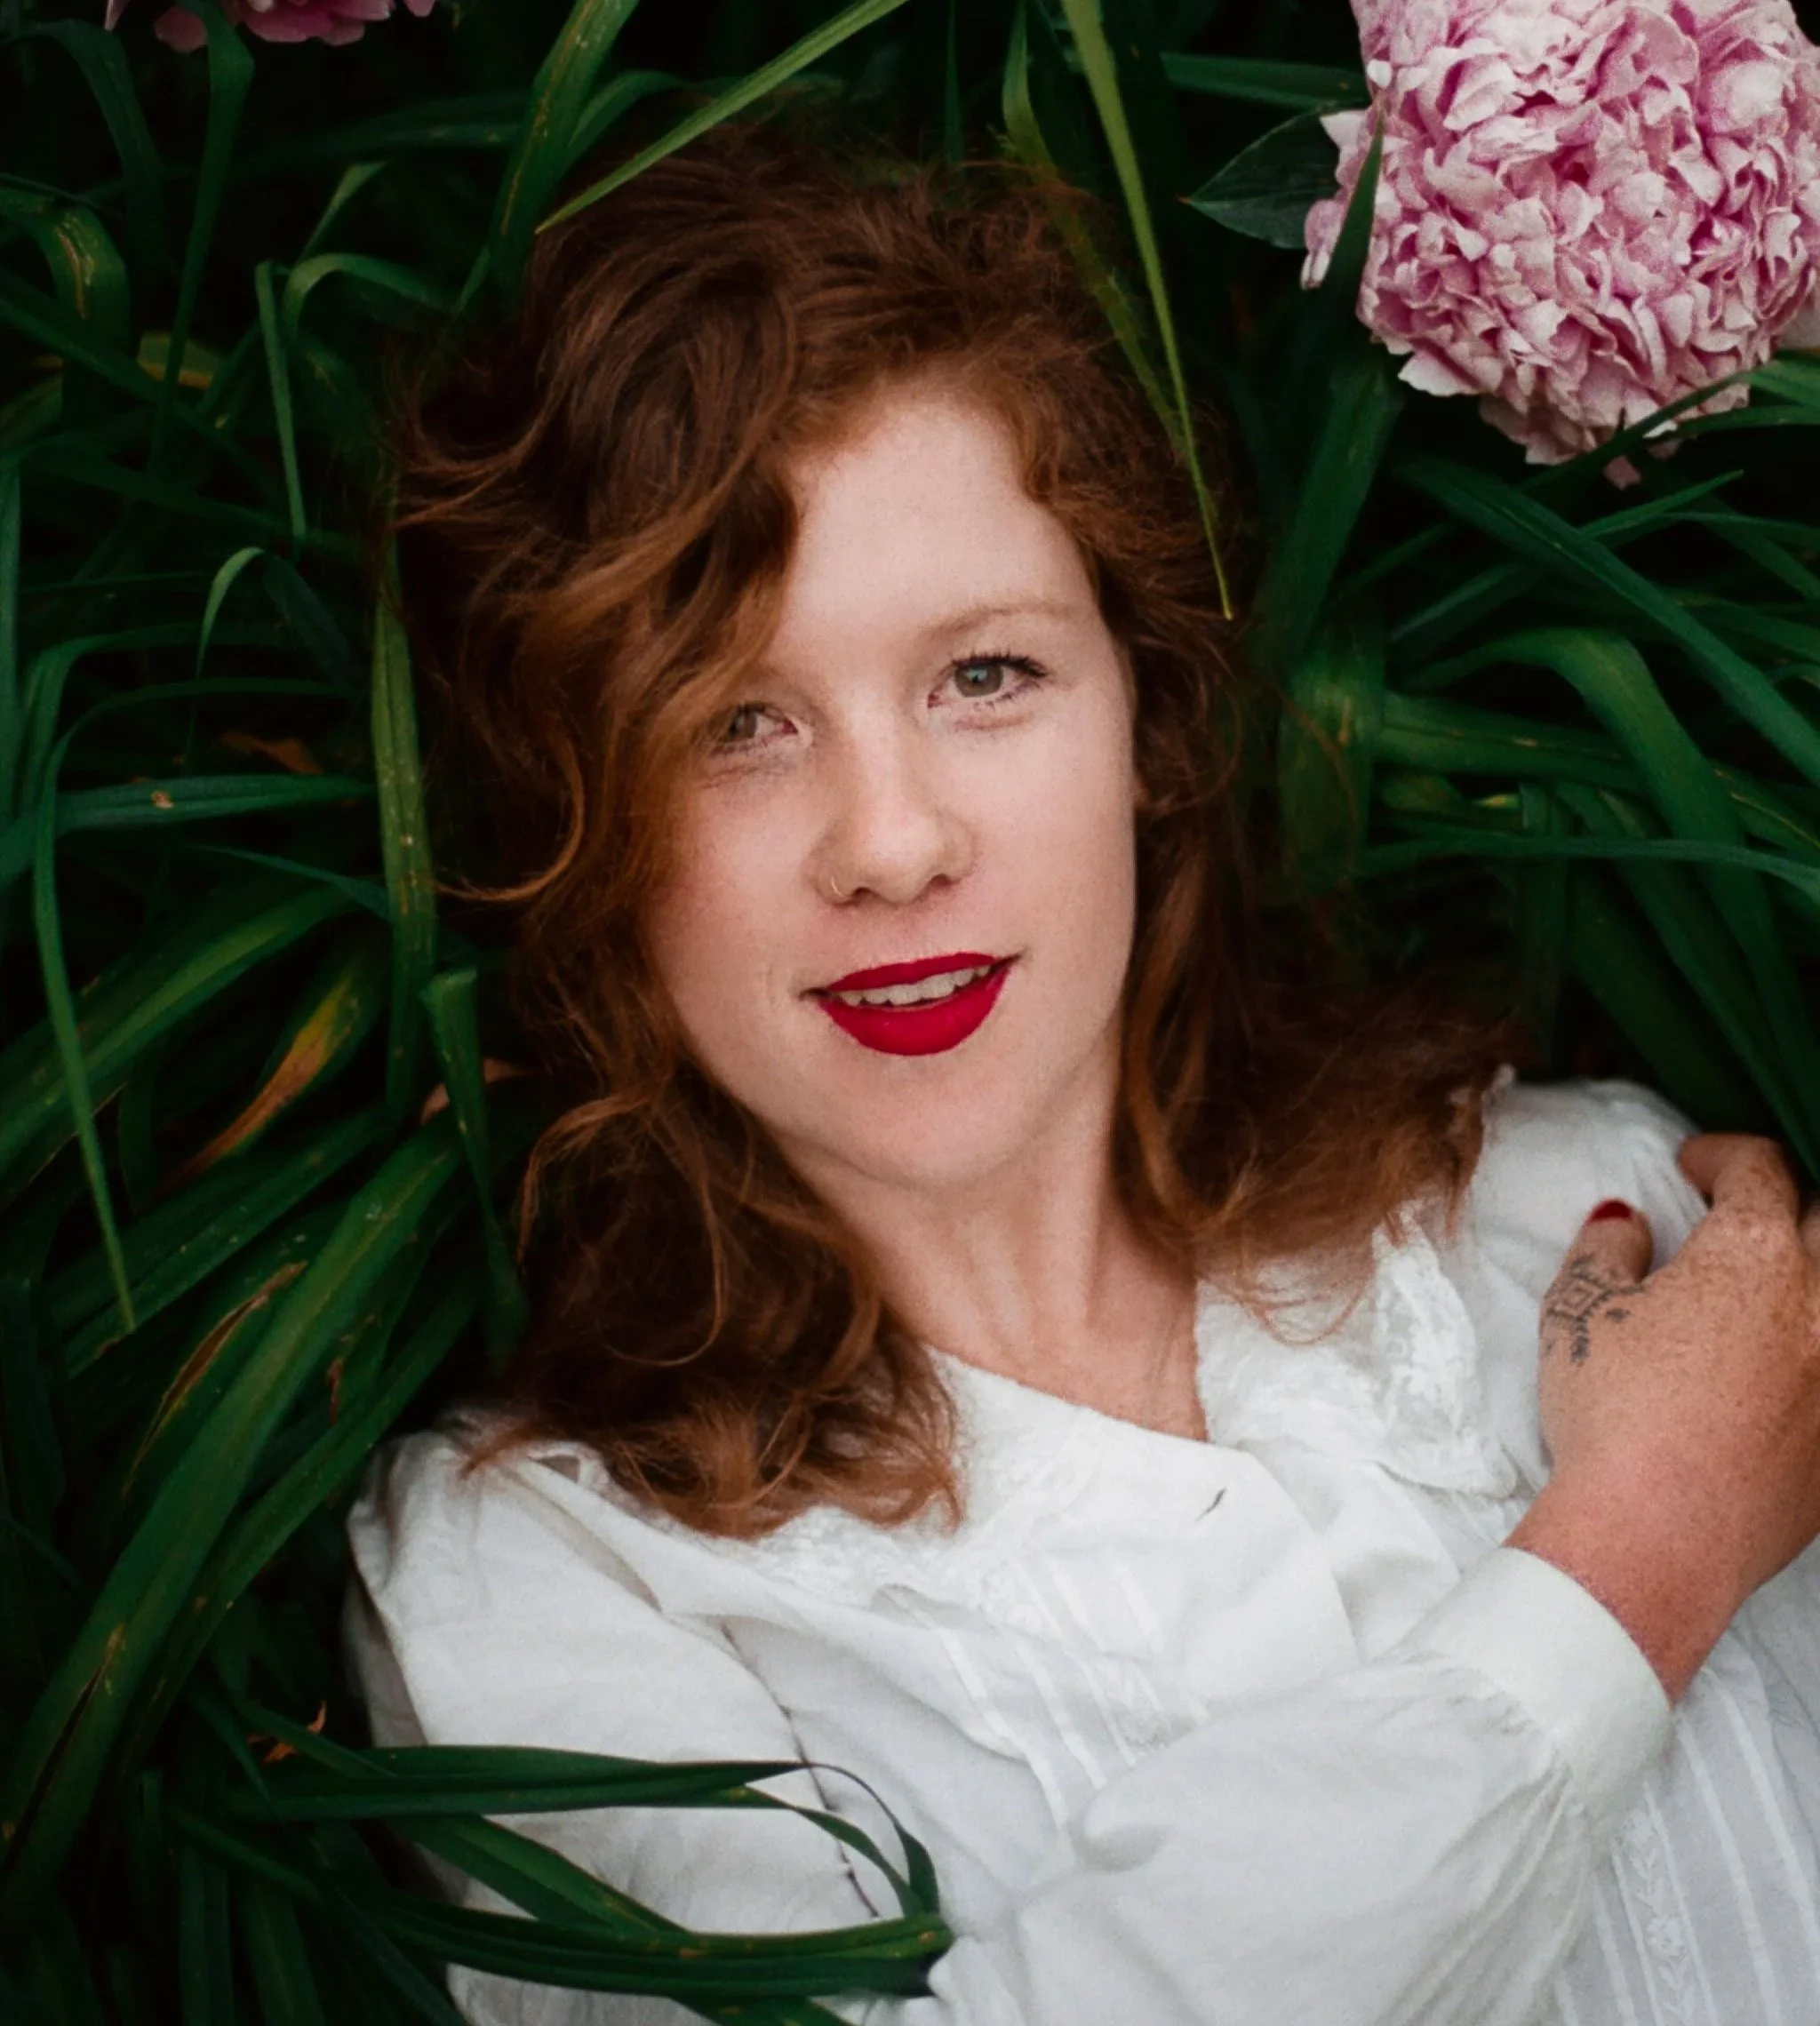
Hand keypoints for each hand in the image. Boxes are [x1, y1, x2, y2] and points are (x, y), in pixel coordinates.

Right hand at [1508, 1134, 1819, 1699]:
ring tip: (1769, 1289)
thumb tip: (1626, 1223)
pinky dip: (1814, 1353)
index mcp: (1753, 1254)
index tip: (1696, 1164)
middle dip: (1789, 1204)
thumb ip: (1606, 1248)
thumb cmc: (1613, 1416)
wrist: (1657, 1537)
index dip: (1723, 1154)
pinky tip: (1781, 1367)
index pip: (1759, 1168)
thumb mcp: (1578, 1312)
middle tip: (1744, 1214)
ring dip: (1810, 1278)